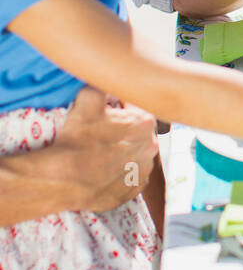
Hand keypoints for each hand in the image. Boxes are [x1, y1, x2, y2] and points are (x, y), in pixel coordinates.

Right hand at [53, 87, 158, 212]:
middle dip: (125, 130)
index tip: (108, 111)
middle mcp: (151, 147)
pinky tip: (104, 169)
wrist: (64, 179)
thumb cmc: (77, 139)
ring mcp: (143, 172)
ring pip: (137, 155)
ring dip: (124, 152)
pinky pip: (130, 177)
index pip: (137, 107)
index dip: (121, 107)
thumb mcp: (88, 101)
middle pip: (139, 132)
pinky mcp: (133, 191)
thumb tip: (107, 78)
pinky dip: (120, 173)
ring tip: (103, 152)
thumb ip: (103, 84)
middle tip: (103, 132)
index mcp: (145, 123)